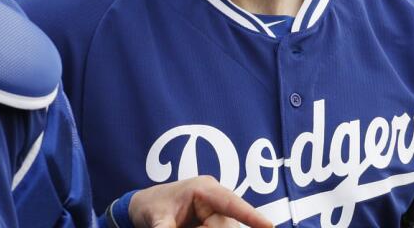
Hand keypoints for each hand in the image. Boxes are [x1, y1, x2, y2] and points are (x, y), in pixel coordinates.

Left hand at [128, 175, 271, 227]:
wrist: (145, 207)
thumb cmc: (151, 206)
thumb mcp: (156, 220)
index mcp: (204, 189)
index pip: (231, 203)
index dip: (251, 215)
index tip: (269, 226)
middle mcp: (215, 200)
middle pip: (226, 226)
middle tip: (183, 226)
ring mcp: (217, 213)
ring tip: (183, 223)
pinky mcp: (215, 223)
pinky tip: (189, 225)